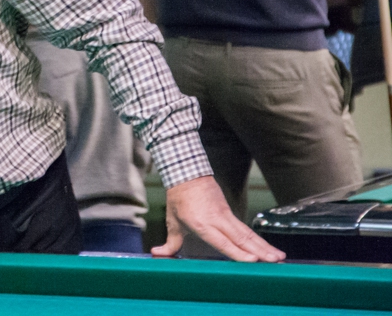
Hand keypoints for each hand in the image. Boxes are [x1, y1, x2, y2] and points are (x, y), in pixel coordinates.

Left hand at [152, 176, 285, 261]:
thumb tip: (157, 254)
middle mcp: (217, 220)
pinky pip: (246, 229)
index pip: (222, 240)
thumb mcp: (172, 221)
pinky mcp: (230, 213)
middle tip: (274, 262)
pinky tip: (270, 250)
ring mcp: (225, 216)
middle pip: (241, 238)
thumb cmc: (179, 199)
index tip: (251, 259)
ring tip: (279, 258)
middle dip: (259, 251)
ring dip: (264, 246)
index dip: (236, 251)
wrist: (186, 173)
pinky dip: (259, 240)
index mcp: (201, 223)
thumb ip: (170, 242)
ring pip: (247, 233)